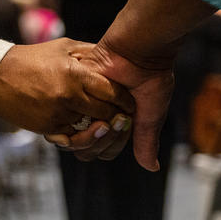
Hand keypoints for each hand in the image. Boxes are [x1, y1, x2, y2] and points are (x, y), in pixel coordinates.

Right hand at [0, 39, 135, 159]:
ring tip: (108, 127)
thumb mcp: (63, 47)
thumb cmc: (32, 58)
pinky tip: (87, 132)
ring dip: (102, 131)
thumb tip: (116, 56)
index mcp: (75, 73)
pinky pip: (72, 139)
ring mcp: (56, 114)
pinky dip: (81, 137)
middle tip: (126, 118)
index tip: (130, 102)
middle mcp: (68, 96)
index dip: (125, 99)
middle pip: (105, 113)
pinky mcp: (46, 128)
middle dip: (118, 117)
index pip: (111, 91)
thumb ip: (90, 52)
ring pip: (90, 130)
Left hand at [75, 40, 175, 171]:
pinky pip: (69, 122)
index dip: (113, 146)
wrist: (139, 51)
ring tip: (111, 115)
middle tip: (120, 119)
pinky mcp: (74, 95)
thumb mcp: (150, 115)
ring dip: (96, 133)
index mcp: (114, 124)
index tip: (127, 125)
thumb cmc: (150, 79)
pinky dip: (83, 123)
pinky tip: (95, 112)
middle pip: (89, 151)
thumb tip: (152, 168)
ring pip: (77, 140)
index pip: (105, 152)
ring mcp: (84, 108)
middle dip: (106, 140)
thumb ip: (146, 141)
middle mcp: (97, 118)